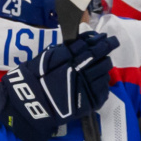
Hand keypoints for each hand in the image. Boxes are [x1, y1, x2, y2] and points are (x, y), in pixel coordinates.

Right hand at [0, 31, 118, 140]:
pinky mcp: (89, 103)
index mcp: (71, 60)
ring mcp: (87, 88)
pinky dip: (102, 85)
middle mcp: (82, 72)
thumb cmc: (36, 77)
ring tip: (100, 66)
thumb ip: (67, 49)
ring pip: (105, 74)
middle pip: (103, 60)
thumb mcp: (48, 56)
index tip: (108, 37)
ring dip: (104, 68)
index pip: (93, 47)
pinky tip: (97, 82)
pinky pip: (103, 92)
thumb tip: (86, 40)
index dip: (103, 41)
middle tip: (108, 47)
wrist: (31, 103)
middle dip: (106, 52)